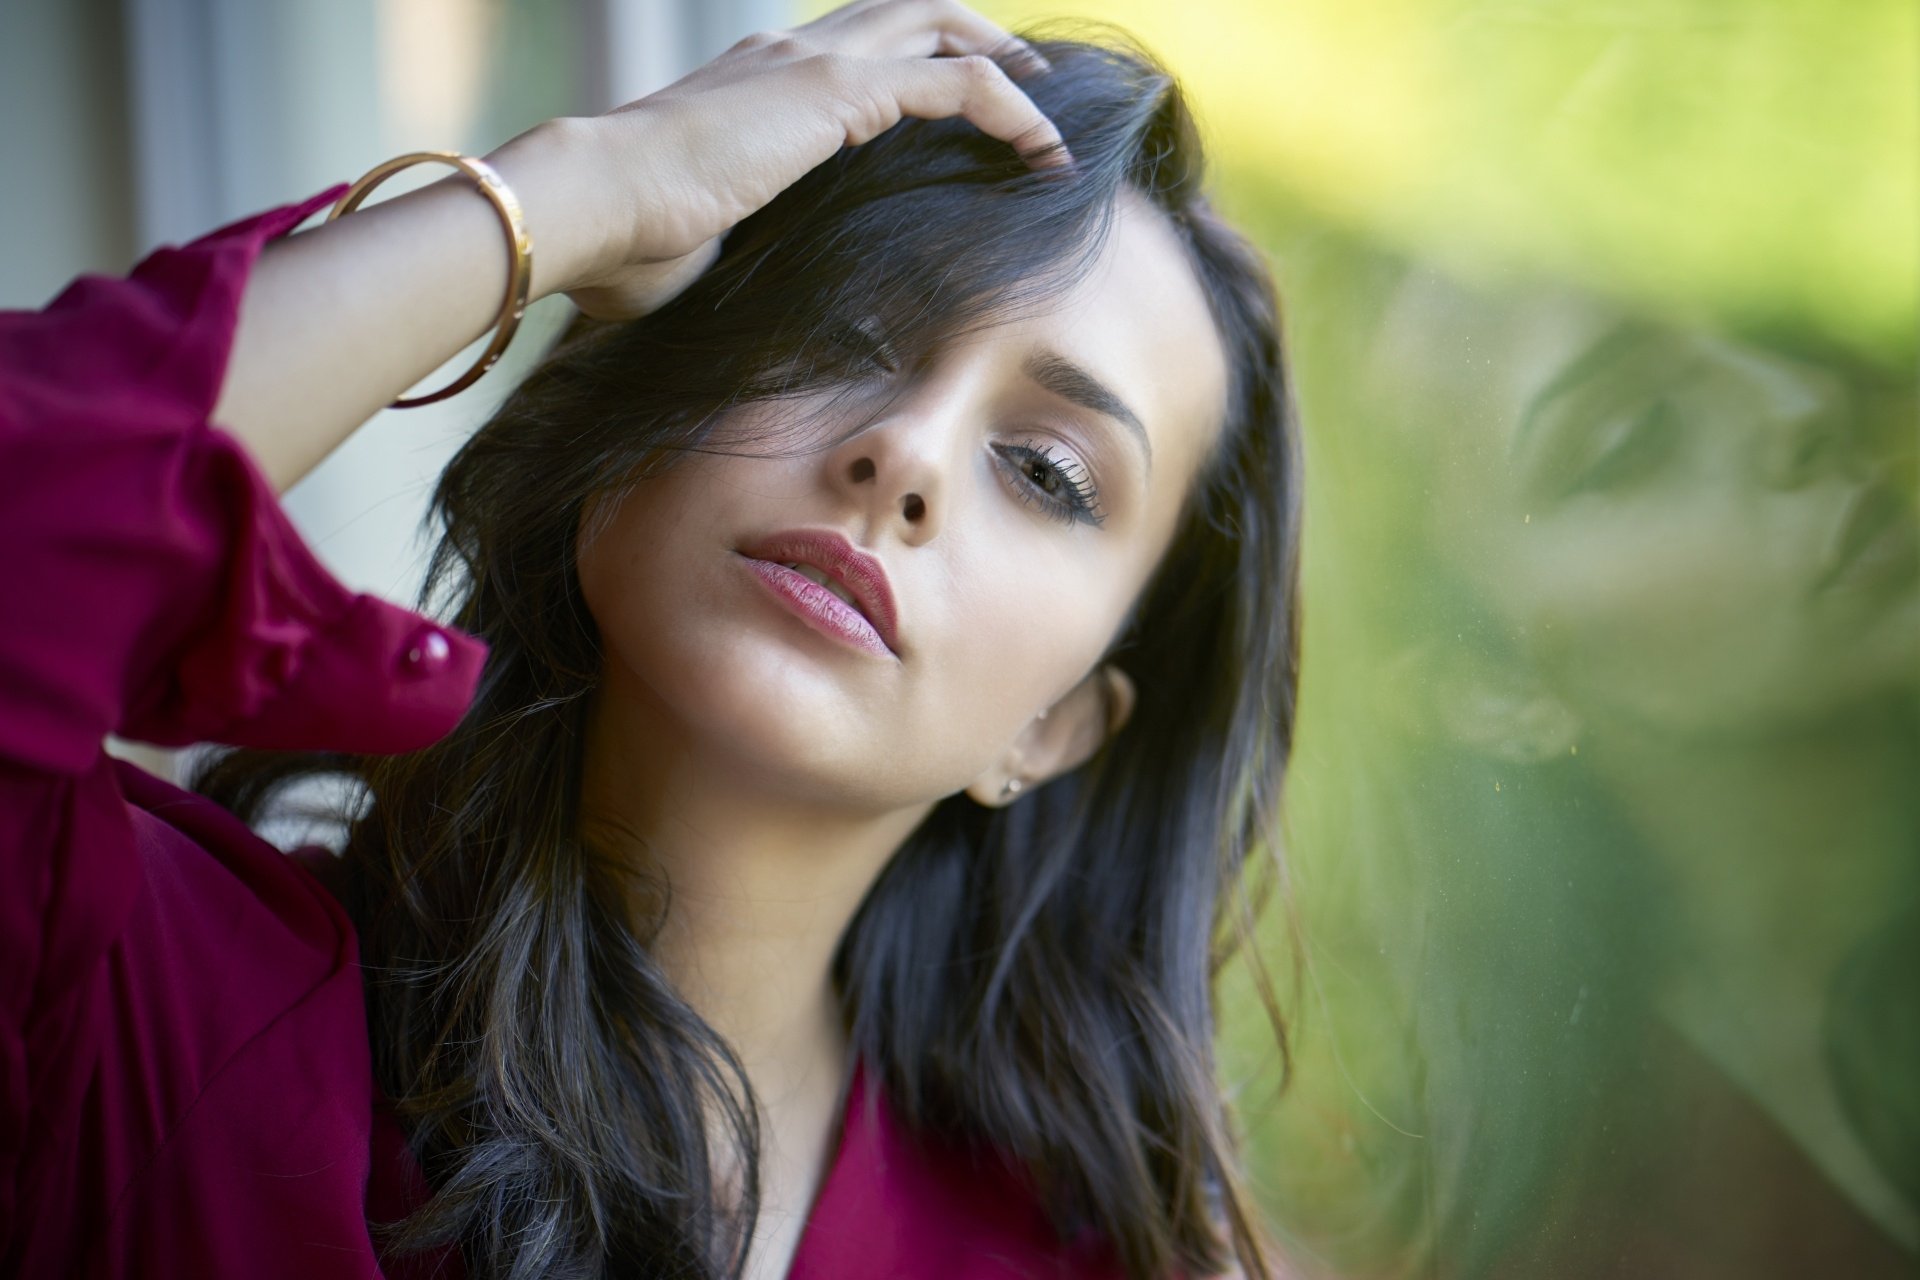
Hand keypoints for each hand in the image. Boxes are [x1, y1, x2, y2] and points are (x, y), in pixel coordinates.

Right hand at [489, 0, 1065, 320]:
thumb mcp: (699, 244)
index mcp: (753, 82)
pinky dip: (1012, 109)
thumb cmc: (623, 243)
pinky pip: (957, 84)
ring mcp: (812, 62)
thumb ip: (737, 249)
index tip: (951, 112)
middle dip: (972, 38)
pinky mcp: (837, 92)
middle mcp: (786, 53)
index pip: (852, 48)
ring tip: (1049, 116)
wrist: (591, 205)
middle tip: (1025, 83)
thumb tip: (750, 305)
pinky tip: (1044, 152)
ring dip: (1005, 62)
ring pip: (939, 24)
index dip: (910, 65)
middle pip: (904, 12)